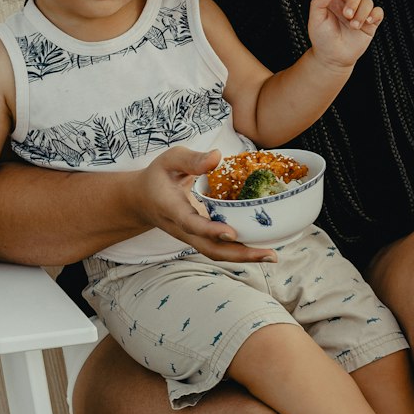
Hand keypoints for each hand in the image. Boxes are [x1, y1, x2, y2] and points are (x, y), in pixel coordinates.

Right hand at [137, 146, 276, 262]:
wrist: (142, 200)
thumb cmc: (159, 176)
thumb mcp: (169, 160)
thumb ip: (191, 159)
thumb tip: (217, 157)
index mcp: (172, 208)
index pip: (190, 223)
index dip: (209, 230)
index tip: (231, 232)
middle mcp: (183, 228)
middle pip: (209, 248)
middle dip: (239, 254)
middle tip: (269, 254)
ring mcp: (193, 237)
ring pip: (216, 252)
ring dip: (244, 257)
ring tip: (272, 255)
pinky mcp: (201, 238)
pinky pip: (220, 248)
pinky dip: (241, 250)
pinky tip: (263, 247)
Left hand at [307, 0, 382, 69]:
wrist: (333, 57)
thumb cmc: (322, 39)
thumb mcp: (315, 20)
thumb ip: (318, 2)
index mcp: (333, 1)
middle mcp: (347, 4)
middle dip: (353, 1)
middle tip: (347, 15)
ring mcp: (360, 13)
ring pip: (368, 1)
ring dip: (362, 12)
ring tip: (354, 26)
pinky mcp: (370, 23)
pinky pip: (378, 12)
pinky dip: (375, 14)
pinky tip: (368, 21)